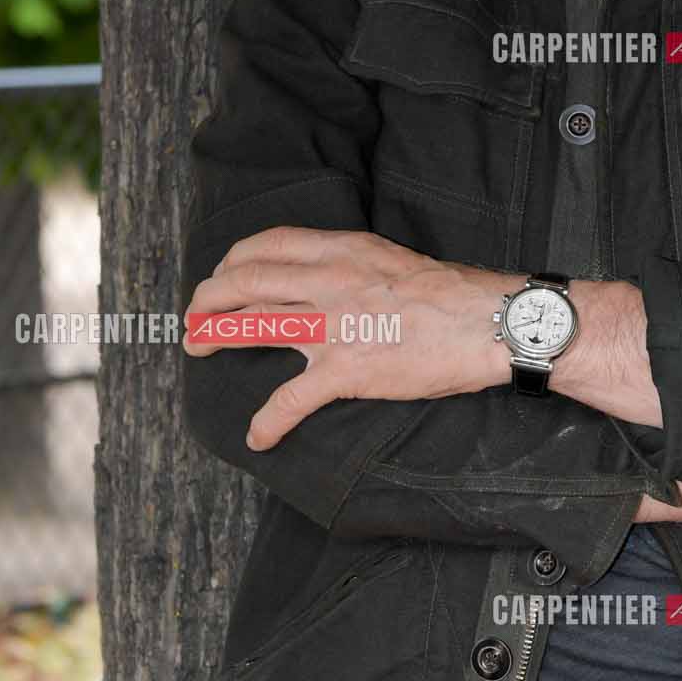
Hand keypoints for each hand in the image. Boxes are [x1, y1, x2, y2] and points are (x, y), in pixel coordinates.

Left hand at [184, 227, 510, 448]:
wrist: (486, 322)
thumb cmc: (450, 293)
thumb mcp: (391, 258)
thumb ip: (350, 263)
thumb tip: (322, 275)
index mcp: (343, 250)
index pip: (267, 245)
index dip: (233, 260)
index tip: (222, 275)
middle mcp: (330, 281)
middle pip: (245, 282)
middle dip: (208, 298)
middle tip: (195, 315)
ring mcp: (334, 326)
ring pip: (253, 326)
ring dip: (215, 336)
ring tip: (198, 347)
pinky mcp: (346, 371)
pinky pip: (290, 400)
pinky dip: (267, 421)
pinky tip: (257, 436)